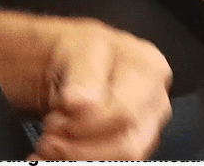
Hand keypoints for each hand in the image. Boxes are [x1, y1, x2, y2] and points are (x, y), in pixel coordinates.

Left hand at [32, 20, 171, 160]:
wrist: (64, 64)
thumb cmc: (77, 53)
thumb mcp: (78, 48)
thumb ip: (83, 75)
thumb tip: (80, 103)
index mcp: (148, 69)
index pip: (125, 112)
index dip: (86, 124)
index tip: (55, 121)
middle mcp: (154, 102)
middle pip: (128, 145)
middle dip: (79, 148)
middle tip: (49, 136)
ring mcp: (146, 129)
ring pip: (119, 161)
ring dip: (76, 159)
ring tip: (49, 146)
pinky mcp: (130, 149)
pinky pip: (111, 163)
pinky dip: (75, 162)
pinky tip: (54, 157)